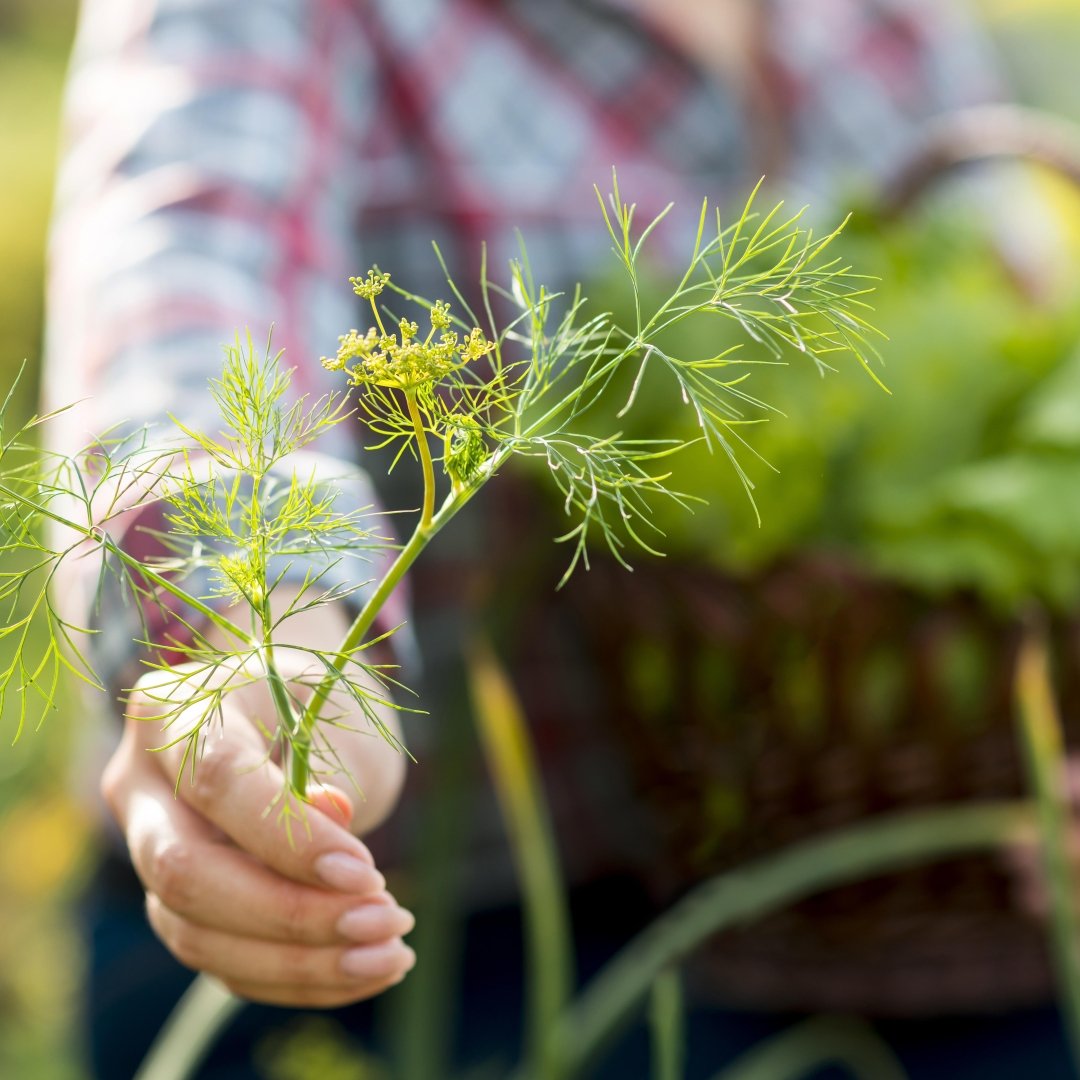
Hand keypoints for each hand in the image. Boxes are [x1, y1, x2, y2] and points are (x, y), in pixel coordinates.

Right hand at [101, 599, 414, 1007]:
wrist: (289, 713)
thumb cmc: (316, 704)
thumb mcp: (331, 713)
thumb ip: (328, 765)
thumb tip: (333, 831)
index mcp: (174, 710)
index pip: (217, 781)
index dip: (289, 839)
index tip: (367, 873)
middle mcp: (139, 783)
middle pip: (185, 872)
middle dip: (290, 914)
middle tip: (385, 919)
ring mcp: (145, 850)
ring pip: (196, 934)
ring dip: (302, 962)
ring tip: (390, 953)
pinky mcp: (172, 904)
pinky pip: (220, 962)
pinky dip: (297, 978)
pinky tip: (366, 969)